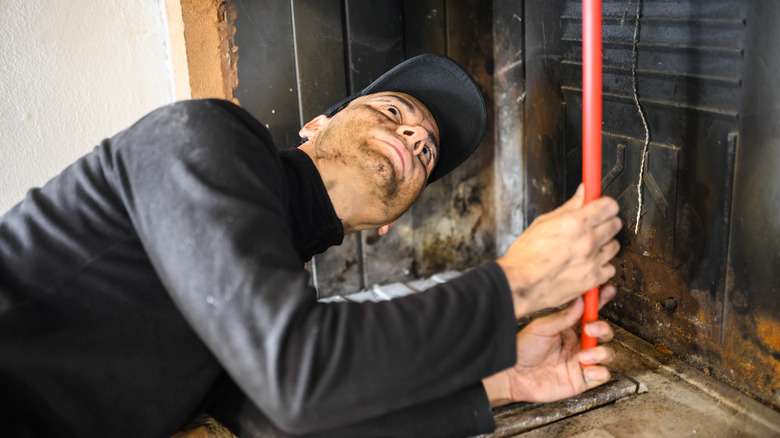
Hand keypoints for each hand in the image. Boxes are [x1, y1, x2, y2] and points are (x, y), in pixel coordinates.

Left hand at [482, 285, 616, 406]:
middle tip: (589, 328)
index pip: (590, 313)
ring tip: (584, 355)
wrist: (513, 375)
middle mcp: (578, 343)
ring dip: (601, 352)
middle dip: (602, 328)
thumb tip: (581, 300)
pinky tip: (587, 369)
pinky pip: (602, 375)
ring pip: (607, 353)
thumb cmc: (523, 349)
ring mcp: (581, 361)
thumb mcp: (542, 328)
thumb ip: (563, 317)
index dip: (601, 301)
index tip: (608, 289)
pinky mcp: (582, 379)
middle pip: (604, 332)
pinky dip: (600, 372)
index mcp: (568, 328)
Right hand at [496, 184, 620, 317]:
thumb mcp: (542, 223)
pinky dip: (602, 266)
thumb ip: (568, 207)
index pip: (609, 206)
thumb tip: (582, 193)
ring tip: (588, 246)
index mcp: (576, 223)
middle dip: (605, 222)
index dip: (604, 205)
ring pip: (614, 246)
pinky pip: (610, 269)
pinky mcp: (592, 280)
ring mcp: (592, 262)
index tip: (600, 206)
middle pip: (615, 224)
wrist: (519, 284)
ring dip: (604, 244)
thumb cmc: (525, 256)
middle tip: (593, 225)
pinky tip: (589, 263)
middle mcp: (588, 241)